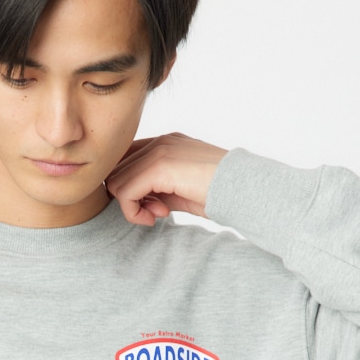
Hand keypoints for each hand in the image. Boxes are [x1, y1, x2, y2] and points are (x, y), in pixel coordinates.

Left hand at [104, 133, 228, 225]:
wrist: (244, 189)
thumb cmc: (220, 193)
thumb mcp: (182, 188)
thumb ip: (157, 189)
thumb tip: (134, 201)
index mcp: (166, 143)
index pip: (125, 161)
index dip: (131, 188)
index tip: (155, 207)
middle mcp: (160, 141)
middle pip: (116, 171)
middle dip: (130, 198)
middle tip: (156, 213)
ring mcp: (158, 151)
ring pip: (115, 182)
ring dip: (132, 207)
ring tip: (158, 215)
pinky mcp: (158, 167)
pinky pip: (125, 193)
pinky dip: (133, 212)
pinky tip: (157, 218)